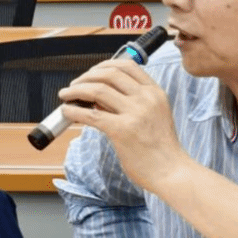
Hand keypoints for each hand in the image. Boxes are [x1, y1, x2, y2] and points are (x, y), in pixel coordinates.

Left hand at [59, 59, 187, 192]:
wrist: (172, 172)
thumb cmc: (161, 148)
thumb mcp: (155, 115)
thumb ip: (131, 103)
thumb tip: (99, 97)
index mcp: (155, 92)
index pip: (127, 66)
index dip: (104, 65)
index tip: (92, 72)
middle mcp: (146, 98)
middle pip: (109, 74)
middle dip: (86, 76)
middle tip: (74, 85)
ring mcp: (135, 113)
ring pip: (97, 90)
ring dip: (76, 90)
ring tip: (66, 95)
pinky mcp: (122, 131)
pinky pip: (91, 115)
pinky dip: (74, 111)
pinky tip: (67, 112)